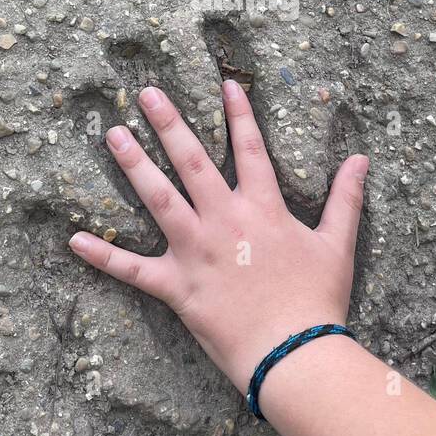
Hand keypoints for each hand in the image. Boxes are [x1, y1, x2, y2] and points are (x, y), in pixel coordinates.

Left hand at [69, 81, 367, 394]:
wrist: (295, 351)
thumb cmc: (318, 300)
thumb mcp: (337, 244)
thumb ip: (345, 198)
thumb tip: (361, 159)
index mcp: (263, 208)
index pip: (250, 149)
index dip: (240, 114)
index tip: (225, 84)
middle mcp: (224, 220)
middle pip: (192, 161)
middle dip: (168, 123)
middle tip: (145, 93)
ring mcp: (196, 251)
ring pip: (158, 199)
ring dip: (134, 165)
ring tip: (113, 134)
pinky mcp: (177, 286)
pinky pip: (133, 269)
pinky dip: (103, 256)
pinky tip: (73, 239)